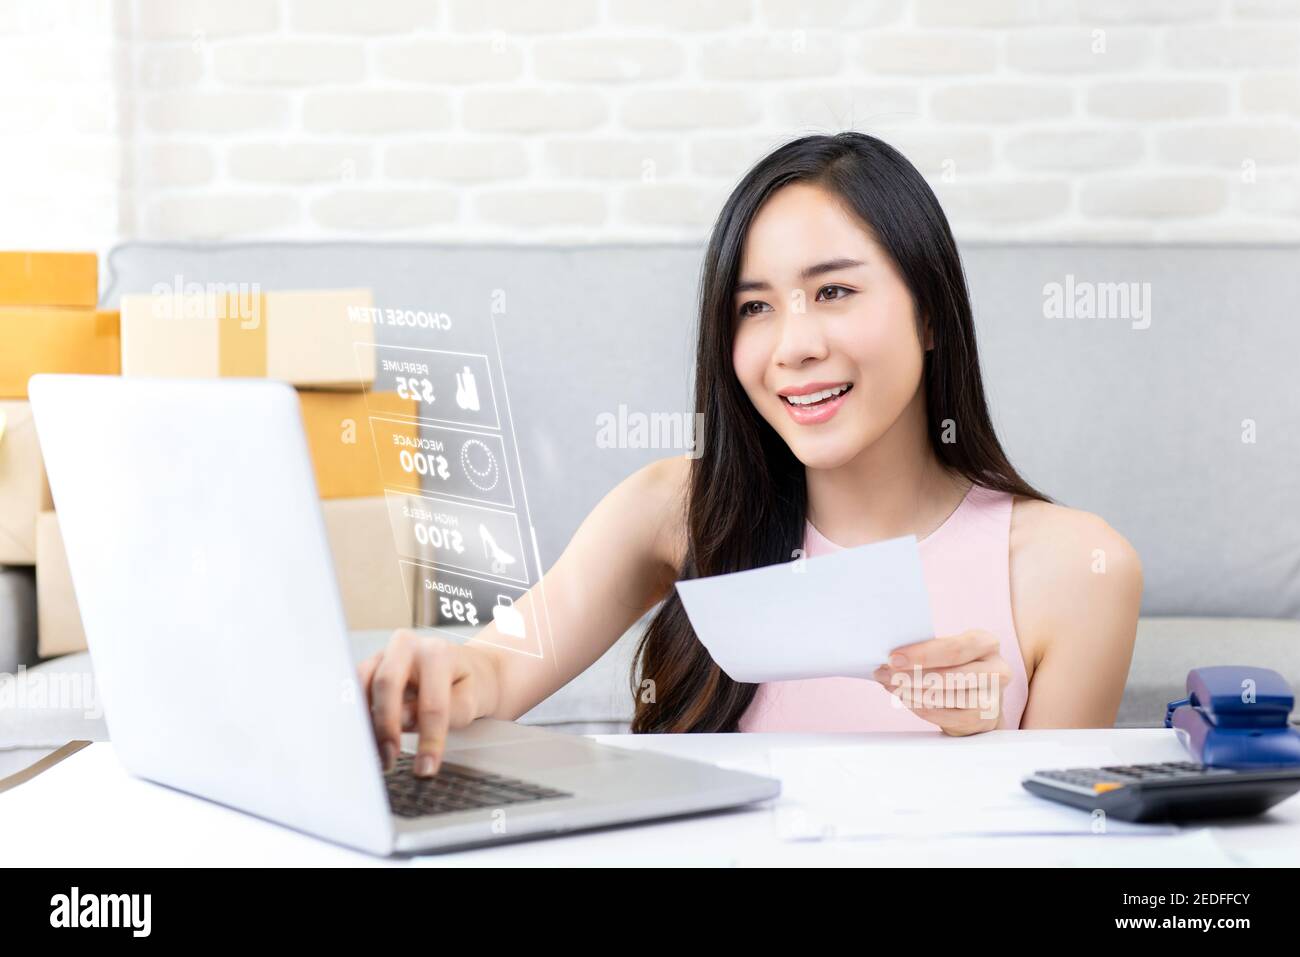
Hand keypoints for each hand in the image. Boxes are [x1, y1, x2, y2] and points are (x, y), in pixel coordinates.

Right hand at [357, 630, 500, 777]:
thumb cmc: (467, 684)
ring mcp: (385, 653)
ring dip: (367, 722)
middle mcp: (407, 646)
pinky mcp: (371, 666)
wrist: (466, 668)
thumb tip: (402, 721)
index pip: (431, 702)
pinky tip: (366, 737)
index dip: (428, 739)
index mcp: (437, 653)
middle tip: (390, 758)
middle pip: (386, 683)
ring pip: (363, 684)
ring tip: (378, 753)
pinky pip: (355, 688)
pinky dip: (359, 714)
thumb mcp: (468, 702)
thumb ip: (443, 712)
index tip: (425, 768)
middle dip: (386, 725)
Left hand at [870, 629, 1009, 735]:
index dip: (923, 654)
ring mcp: (994, 697)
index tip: (893, 658)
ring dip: (912, 692)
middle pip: (952, 673)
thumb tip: (889, 658)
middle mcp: (997, 669)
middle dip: (913, 675)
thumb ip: (926, 651)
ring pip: (948, 696)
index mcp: (986, 643)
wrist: (980, 699)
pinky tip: (907, 700)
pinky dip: (922, 708)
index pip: (955, 647)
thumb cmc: (957, 668)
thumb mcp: (948, 653)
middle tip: (886, 674)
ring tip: (891, 686)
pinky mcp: (984, 719)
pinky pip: (947, 715)